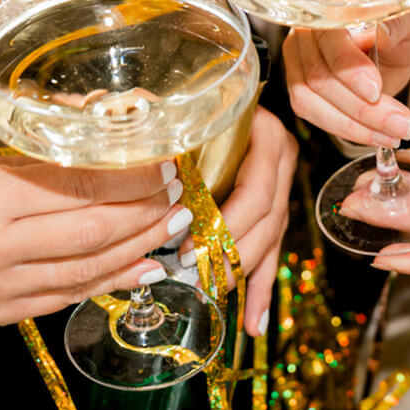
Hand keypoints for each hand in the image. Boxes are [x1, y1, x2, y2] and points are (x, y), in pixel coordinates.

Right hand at [0, 156, 186, 326]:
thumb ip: (57, 150)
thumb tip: (125, 128)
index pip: (76, 186)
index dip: (129, 178)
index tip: (163, 166)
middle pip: (90, 231)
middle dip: (145, 213)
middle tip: (176, 196)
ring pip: (87, 269)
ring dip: (140, 247)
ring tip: (171, 226)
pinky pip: (71, 296)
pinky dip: (114, 279)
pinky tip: (146, 263)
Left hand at [180, 107, 296, 336]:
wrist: (234, 85)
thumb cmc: (204, 95)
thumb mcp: (190, 102)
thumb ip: (164, 114)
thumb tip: (128, 116)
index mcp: (267, 139)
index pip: (257, 194)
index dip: (225, 226)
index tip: (188, 248)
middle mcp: (280, 166)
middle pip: (265, 224)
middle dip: (227, 257)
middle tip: (190, 278)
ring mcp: (281, 190)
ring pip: (267, 243)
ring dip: (238, 276)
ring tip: (210, 300)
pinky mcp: (274, 213)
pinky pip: (271, 257)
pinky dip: (259, 292)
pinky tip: (252, 324)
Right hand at [284, 5, 409, 147]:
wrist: (400, 39)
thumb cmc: (406, 21)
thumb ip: (396, 23)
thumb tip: (378, 34)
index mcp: (328, 5)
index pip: (328, 39)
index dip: (348, 68)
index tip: (375, 91)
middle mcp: (305, 31)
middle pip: (319, 77)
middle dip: (362, 109)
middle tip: (402, 125)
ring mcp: (299, 60)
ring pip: (310, 101)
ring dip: (354, 126)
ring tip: (394, 134)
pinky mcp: (303, 86)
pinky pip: (315, 114)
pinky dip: (348, 129)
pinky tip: (378, 134)